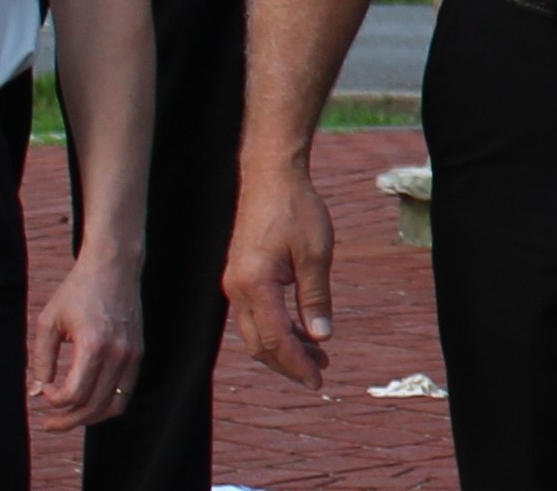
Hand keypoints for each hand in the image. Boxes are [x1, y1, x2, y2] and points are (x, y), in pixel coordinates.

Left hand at [29, 253, 145, 431]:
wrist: (114, 268)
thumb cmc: (77, 291)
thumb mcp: (49, 322)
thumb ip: (42, 359)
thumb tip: (36, 392)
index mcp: (94, 345)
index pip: (74, 394)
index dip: (54, 401)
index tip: (43, 391)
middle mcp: (118, 353)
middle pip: (94, 406)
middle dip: (68, 420)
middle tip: (48, 424)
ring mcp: (132, 355)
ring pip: (114, 405)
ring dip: (90, 418)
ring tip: (69, 419)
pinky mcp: (138, 353)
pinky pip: (126, 391)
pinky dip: (107, 404)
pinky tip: (89, 402)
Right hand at [221, 166, 336, 389]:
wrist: (271, 178)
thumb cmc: (296, 210)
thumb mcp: (316, 255)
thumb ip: (316, 299)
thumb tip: (321, 338)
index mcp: (254, 285)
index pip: (275, 339)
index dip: (297, 363)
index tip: (319, 379)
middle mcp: (237, 289)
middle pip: (260, 344)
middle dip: (289, 363)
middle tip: (320, 374)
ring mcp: (235, 284)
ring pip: (256, 332)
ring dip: (284, 348)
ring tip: (318, 355)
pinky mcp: (241, 277)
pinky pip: (257, 315)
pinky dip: (278, 329)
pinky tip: (302, 333)